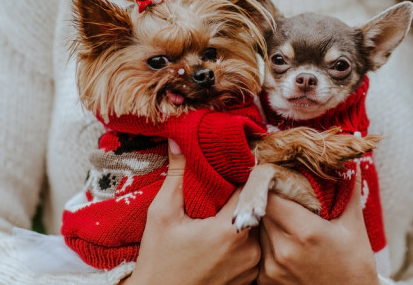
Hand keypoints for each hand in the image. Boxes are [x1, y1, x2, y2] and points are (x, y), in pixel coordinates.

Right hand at [123, 139, 260, 284]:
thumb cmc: (158, 261)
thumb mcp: (161, 215)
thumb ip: (175, 176)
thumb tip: (178, 141)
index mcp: (231, 229)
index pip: (247, 188)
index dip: (237, 176)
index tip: (227, 168)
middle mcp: (250, 248)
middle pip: (252, 209)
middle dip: (237, 200)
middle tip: (220, 194)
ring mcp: (252, 267)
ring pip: (254, 230)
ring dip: (241, 222)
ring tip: (219, 218)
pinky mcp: (250, 280)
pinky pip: (253, 251)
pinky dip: (242, 244)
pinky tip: (221, 243)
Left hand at [257, 165, 378, 284]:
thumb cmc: (355, 267)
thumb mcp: (354, 227)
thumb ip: (348, 191)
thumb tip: (352, 163)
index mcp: (304, 231)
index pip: (270, 196)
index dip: (272, 185)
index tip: (280, 180)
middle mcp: (283, 249)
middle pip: (262, 211)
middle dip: (271, 202)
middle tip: (283, 198)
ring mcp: (272, 267)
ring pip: (258, 231)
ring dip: (268, 223)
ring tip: (286, 222)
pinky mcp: (266, 281)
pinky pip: (259, 251)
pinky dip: (267, 244)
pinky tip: (285, 243)